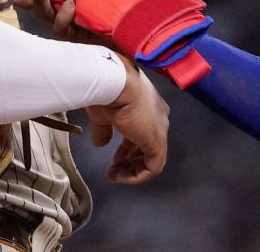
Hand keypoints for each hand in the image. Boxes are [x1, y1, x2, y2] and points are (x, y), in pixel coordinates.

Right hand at [86, 60, 169, 183]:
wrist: (116, 83)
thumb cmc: (109, 93)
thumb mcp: (103, 115)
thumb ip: (103, 130)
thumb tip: (99, 144)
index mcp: (149, 108)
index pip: (143, 133)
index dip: (128, 148)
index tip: (115, 158)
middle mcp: (160, 118)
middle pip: (149, 146)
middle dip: (131, 160)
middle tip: (115, 168)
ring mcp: (160, 130)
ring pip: (153, 158)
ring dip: (133, 170)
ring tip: (115, 175)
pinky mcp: (157, 141)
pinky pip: (153, 166)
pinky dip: (137, 175)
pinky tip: (120, 177)